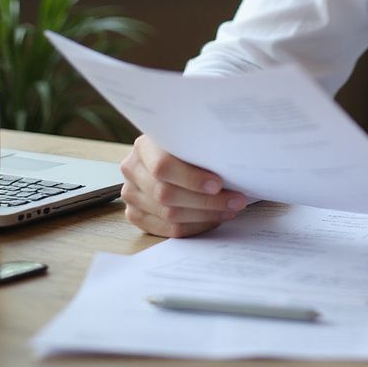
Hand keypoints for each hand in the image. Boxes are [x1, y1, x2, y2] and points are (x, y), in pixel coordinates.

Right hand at [120, 134, 247, 237]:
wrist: (169, 153)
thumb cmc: (188, 144)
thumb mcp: (192, 137)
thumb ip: (201, 147)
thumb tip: (231, 161)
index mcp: (144, 146)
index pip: (163, 167)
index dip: (191, 178)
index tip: (218, 184)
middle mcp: (132, 170)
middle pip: (166, 194)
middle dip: (206, 201)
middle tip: (235, 201)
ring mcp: (131, 194)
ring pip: (168, 214)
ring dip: (204, 215)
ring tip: (229, 209)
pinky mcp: (135, 215)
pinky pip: (166, 229)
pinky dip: (194, 227)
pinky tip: (213, 219)